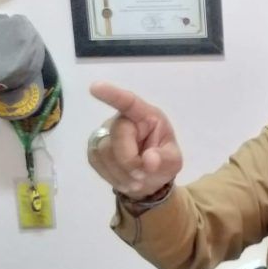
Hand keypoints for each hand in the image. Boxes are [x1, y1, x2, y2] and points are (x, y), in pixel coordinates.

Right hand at [87, 82, 181, 198]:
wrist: (147, 178)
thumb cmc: (162, 161)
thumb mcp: (173, 162)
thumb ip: (164, 160)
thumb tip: (149, 160)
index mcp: (146, 116)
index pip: (128, 102)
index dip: (112, 95)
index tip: (95, 87)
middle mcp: (123, 119)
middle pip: (117, 135)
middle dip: (129, 161)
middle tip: (142, 176)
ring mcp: (105, 133)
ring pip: (104, 151)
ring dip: (122, 173)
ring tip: (137, 181)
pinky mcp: (94, 148)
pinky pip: (97, 161)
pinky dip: (112, 176)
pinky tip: (124, 179)